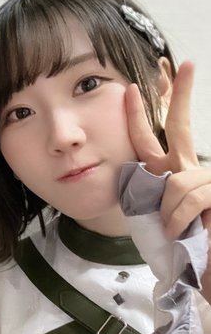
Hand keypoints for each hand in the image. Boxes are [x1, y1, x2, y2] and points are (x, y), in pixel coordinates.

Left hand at [125, 61, 210, 294]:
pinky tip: (180, 230)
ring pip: (176, 181)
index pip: (151, 137)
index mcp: (167, 172)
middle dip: (182, 94)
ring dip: (167, 211)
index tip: (129, 87)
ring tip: (172, 231)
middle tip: (185, 64)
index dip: (138, 113)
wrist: (205, 269)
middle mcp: (187, 168)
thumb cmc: (181, 245)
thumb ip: (145, 195)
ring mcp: (204, 178)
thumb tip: (135, 181)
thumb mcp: (154, 216)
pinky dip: (178, 217)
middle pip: (181, 125)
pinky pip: (189, 196)